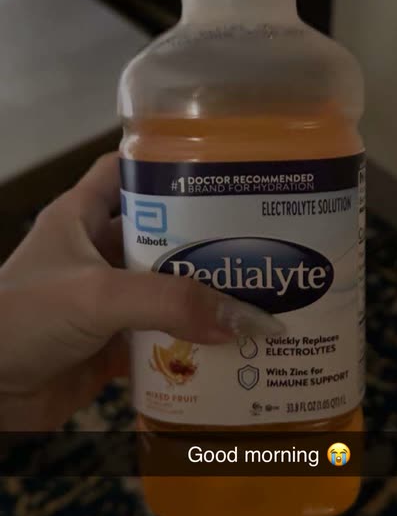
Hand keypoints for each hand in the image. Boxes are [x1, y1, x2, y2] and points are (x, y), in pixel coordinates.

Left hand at [0, 154, 279, 429]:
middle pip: (159, 237)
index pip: (124, 172)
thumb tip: (240, 317)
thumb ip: (169, 302)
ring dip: (201, 301)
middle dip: (203, 244)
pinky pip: (159, 341)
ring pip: (164, 293)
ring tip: (254, 299)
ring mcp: (102, 303)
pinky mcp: (108, 347)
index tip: (217, 173)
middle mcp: (93, 255)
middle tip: (255, 247)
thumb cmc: (19, 321)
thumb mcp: (96, 295)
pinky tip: (226, 349)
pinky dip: (189, 346)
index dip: (166, 166)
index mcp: (79, 218)